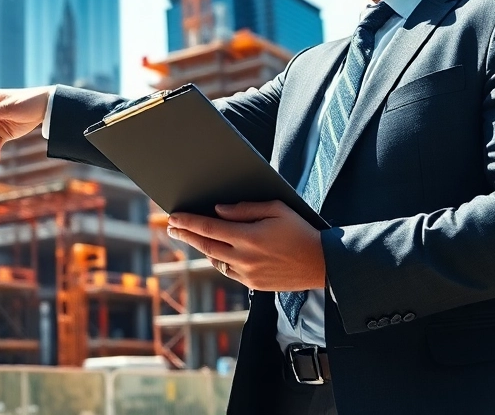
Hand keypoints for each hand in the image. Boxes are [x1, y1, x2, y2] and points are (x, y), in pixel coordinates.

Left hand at [166, 201, 324, 291]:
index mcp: (249, 237)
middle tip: (171, 227)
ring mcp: (248, 274)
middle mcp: (245, 258)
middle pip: (205, 245)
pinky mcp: (254, 285)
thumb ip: (245, 209)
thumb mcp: (276, 209)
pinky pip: (227, 271)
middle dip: (185, 234)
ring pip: (214, 260)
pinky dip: (217, 260)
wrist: (323, 264)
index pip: (209, 227)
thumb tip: (218, 211)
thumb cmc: (301, 231)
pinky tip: (213, 252)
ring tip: (189, 236)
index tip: (173, 217)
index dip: (188, 222)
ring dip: (200, 247)